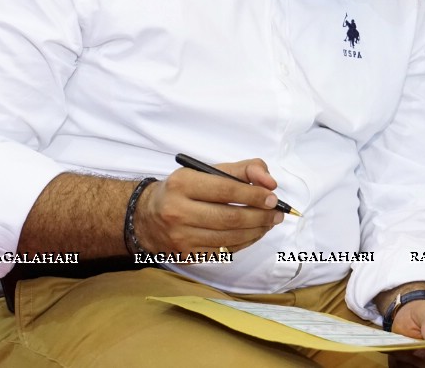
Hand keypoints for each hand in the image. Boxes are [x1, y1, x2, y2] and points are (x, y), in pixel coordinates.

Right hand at [135, 158, 283, 255]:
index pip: (226, 190)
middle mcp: (178, 211)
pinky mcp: (185, 256)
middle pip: (230, 217)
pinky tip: (253, 233)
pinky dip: (244, 243)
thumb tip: (270, 183)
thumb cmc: (184, 190)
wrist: (147, 217)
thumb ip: (243, 170)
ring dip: (256, 231)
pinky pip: (223, 251)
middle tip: (277, 214)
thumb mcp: (207, 171)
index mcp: (183, 184)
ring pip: (229, 237)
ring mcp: (180, 237)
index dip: (254, 194)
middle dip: (260, 216)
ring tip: (269, 223)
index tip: (273, 197)